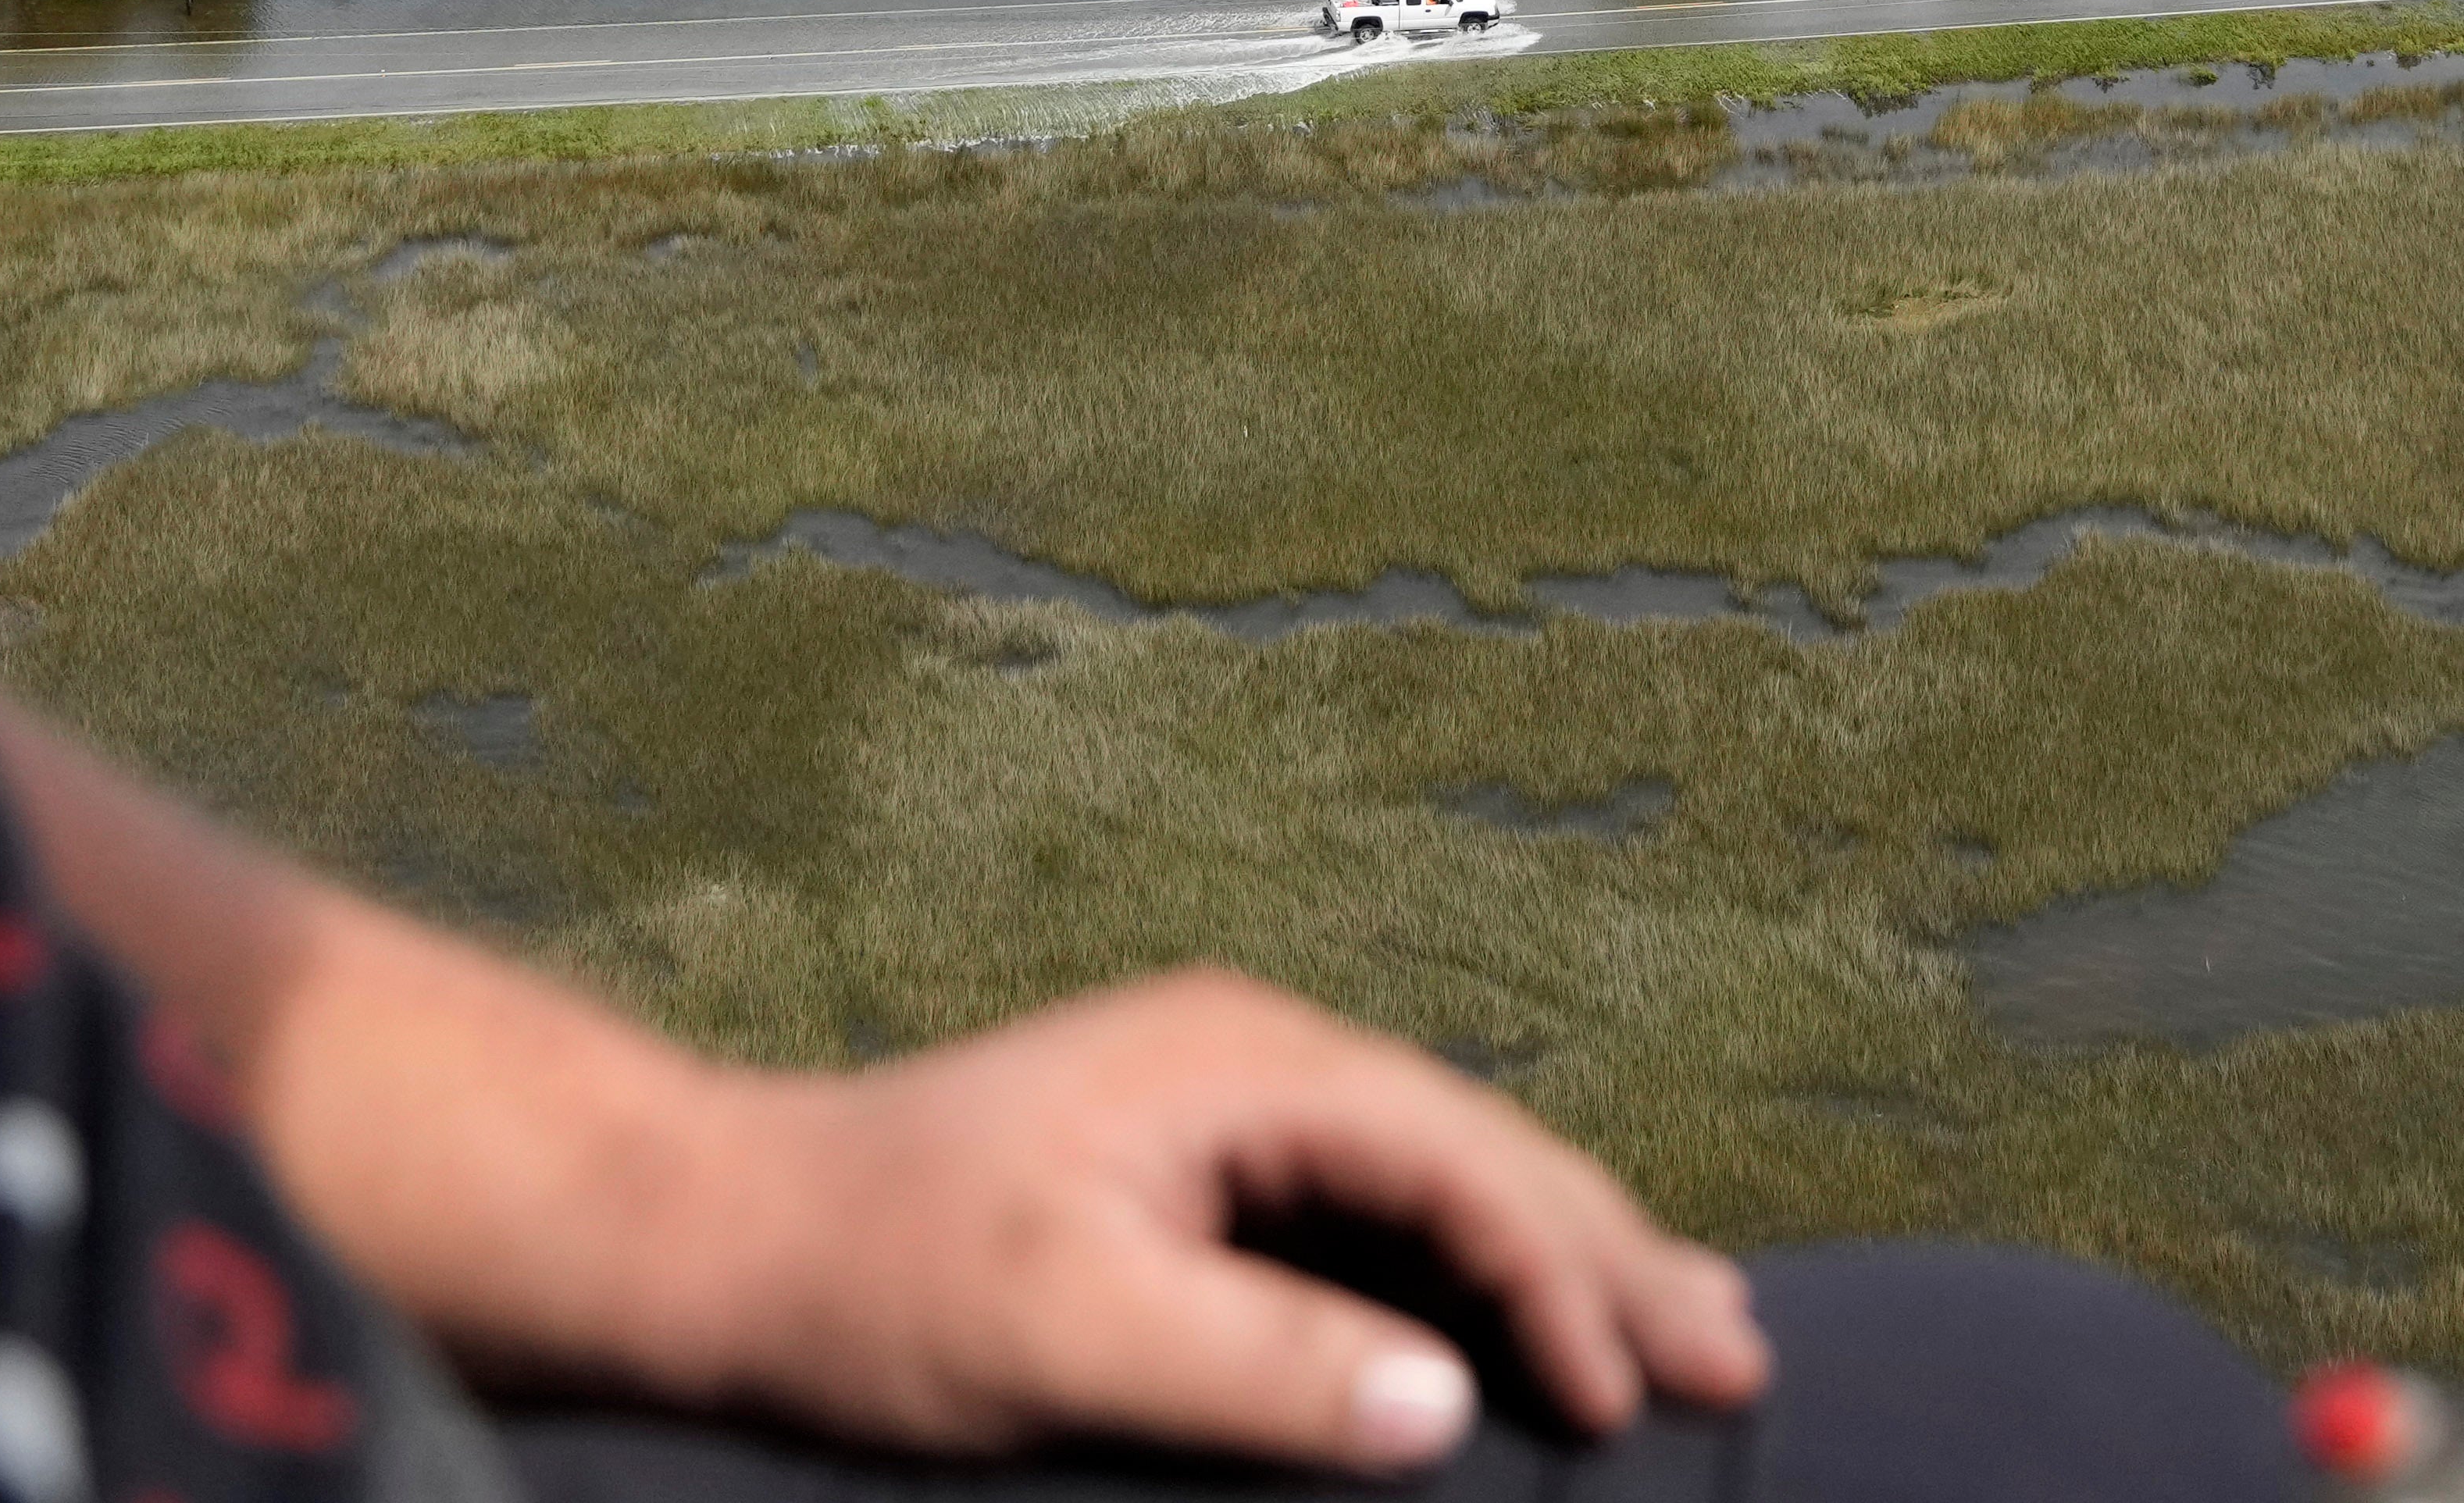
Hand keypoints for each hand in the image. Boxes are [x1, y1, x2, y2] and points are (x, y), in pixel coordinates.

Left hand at [0, 687, 1763, 1472]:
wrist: (722, 1239)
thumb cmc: (874, 1282)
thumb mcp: (1061, 1332)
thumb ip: (1257, 1366)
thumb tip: (1446, 1399)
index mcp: (1240, 1064)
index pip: (1455, 1158)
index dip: (1559, 1271)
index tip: (1627, 1391)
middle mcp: (1253, 1064)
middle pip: (1479, 1150)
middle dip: (1614, 1252)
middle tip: (1741, 1358)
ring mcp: (1228, 1114)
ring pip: (1443, 1178)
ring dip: (1562, 1260)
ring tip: (1687, 1334)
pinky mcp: (1199, 1177)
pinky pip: (1379, 1216)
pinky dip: (1474, 1272)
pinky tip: (1525, 1328)